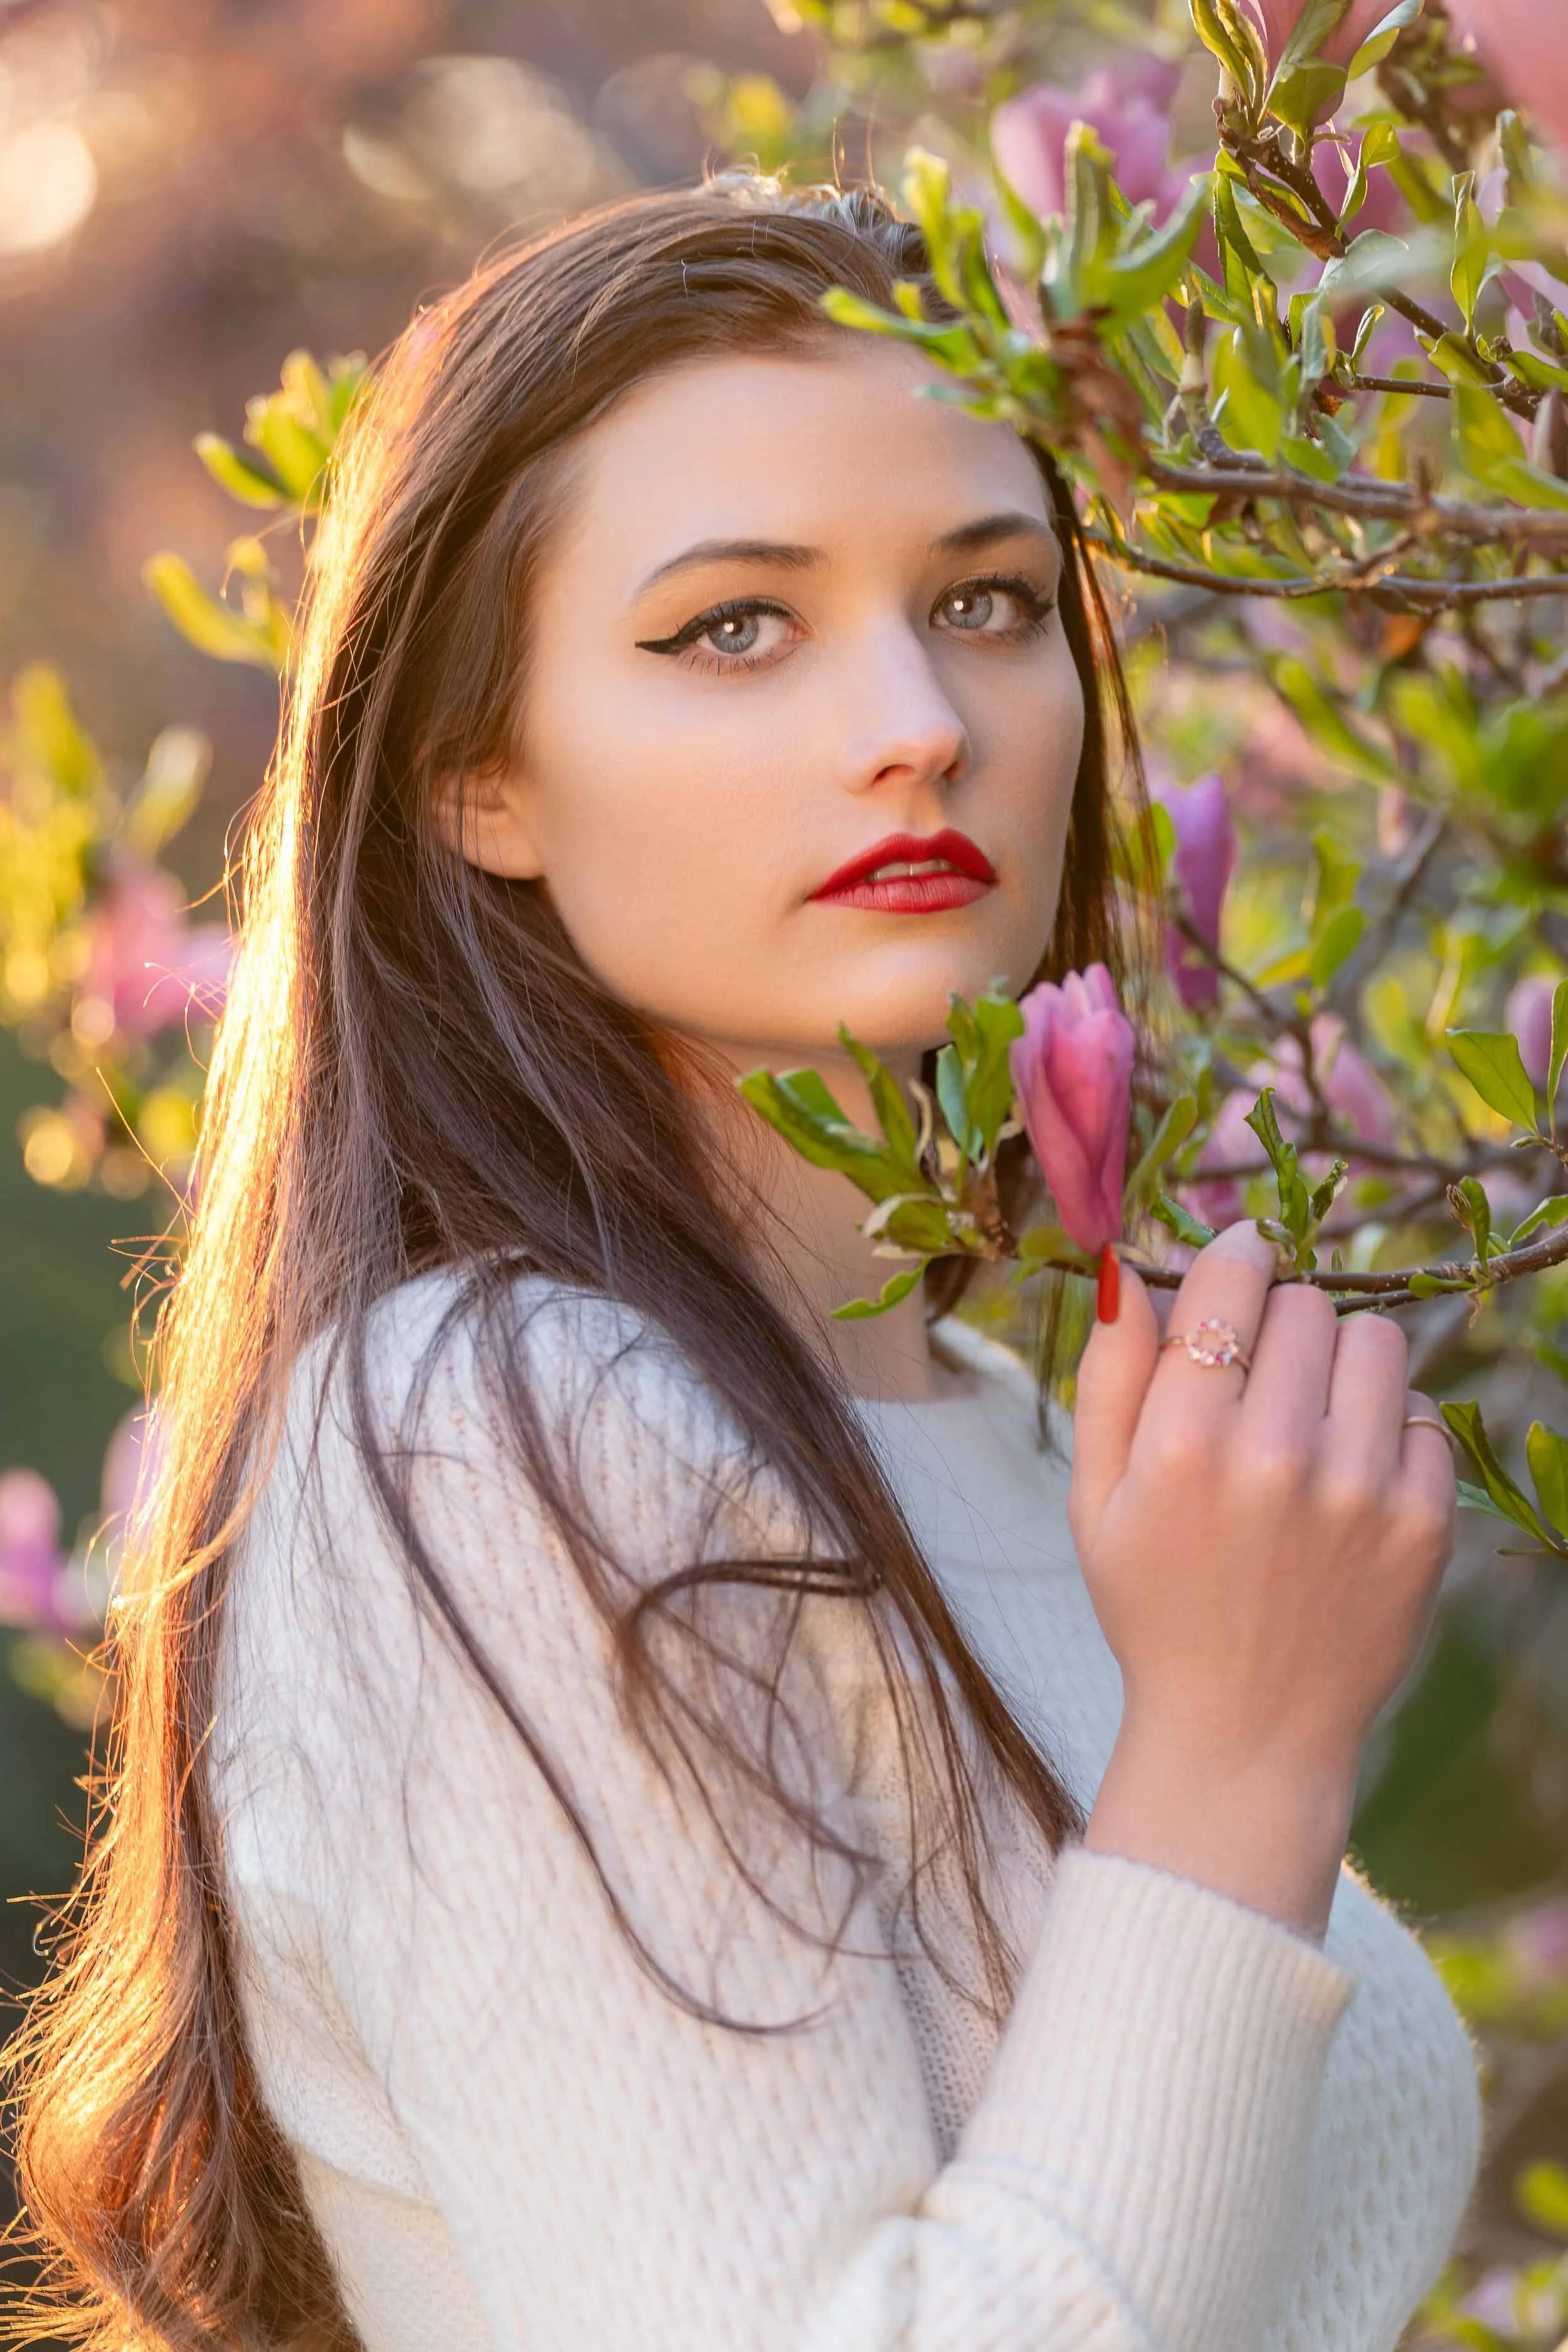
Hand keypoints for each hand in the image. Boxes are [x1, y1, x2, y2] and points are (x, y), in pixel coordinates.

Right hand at [1067, 1221, 1456, 1936]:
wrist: (1244, 1734)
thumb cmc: (1156, 1608)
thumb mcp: (1094, 1499)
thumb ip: (1109, 1377)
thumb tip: (1125, 1268)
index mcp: (1182, 1444)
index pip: (1230, 1279)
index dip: (1234, 1255)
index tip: (1238, 1262)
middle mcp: (1275, 1457)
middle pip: (1306, 1303)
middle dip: (1281, 1321)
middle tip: (1262, 1375)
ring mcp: (1358, 1492)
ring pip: (1377, 1341)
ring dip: (1343, 1361)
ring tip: (1314, 1415)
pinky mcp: (1422, 1526)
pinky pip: (1424, 1414)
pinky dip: (1390, 1429)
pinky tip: (1350, 1475)